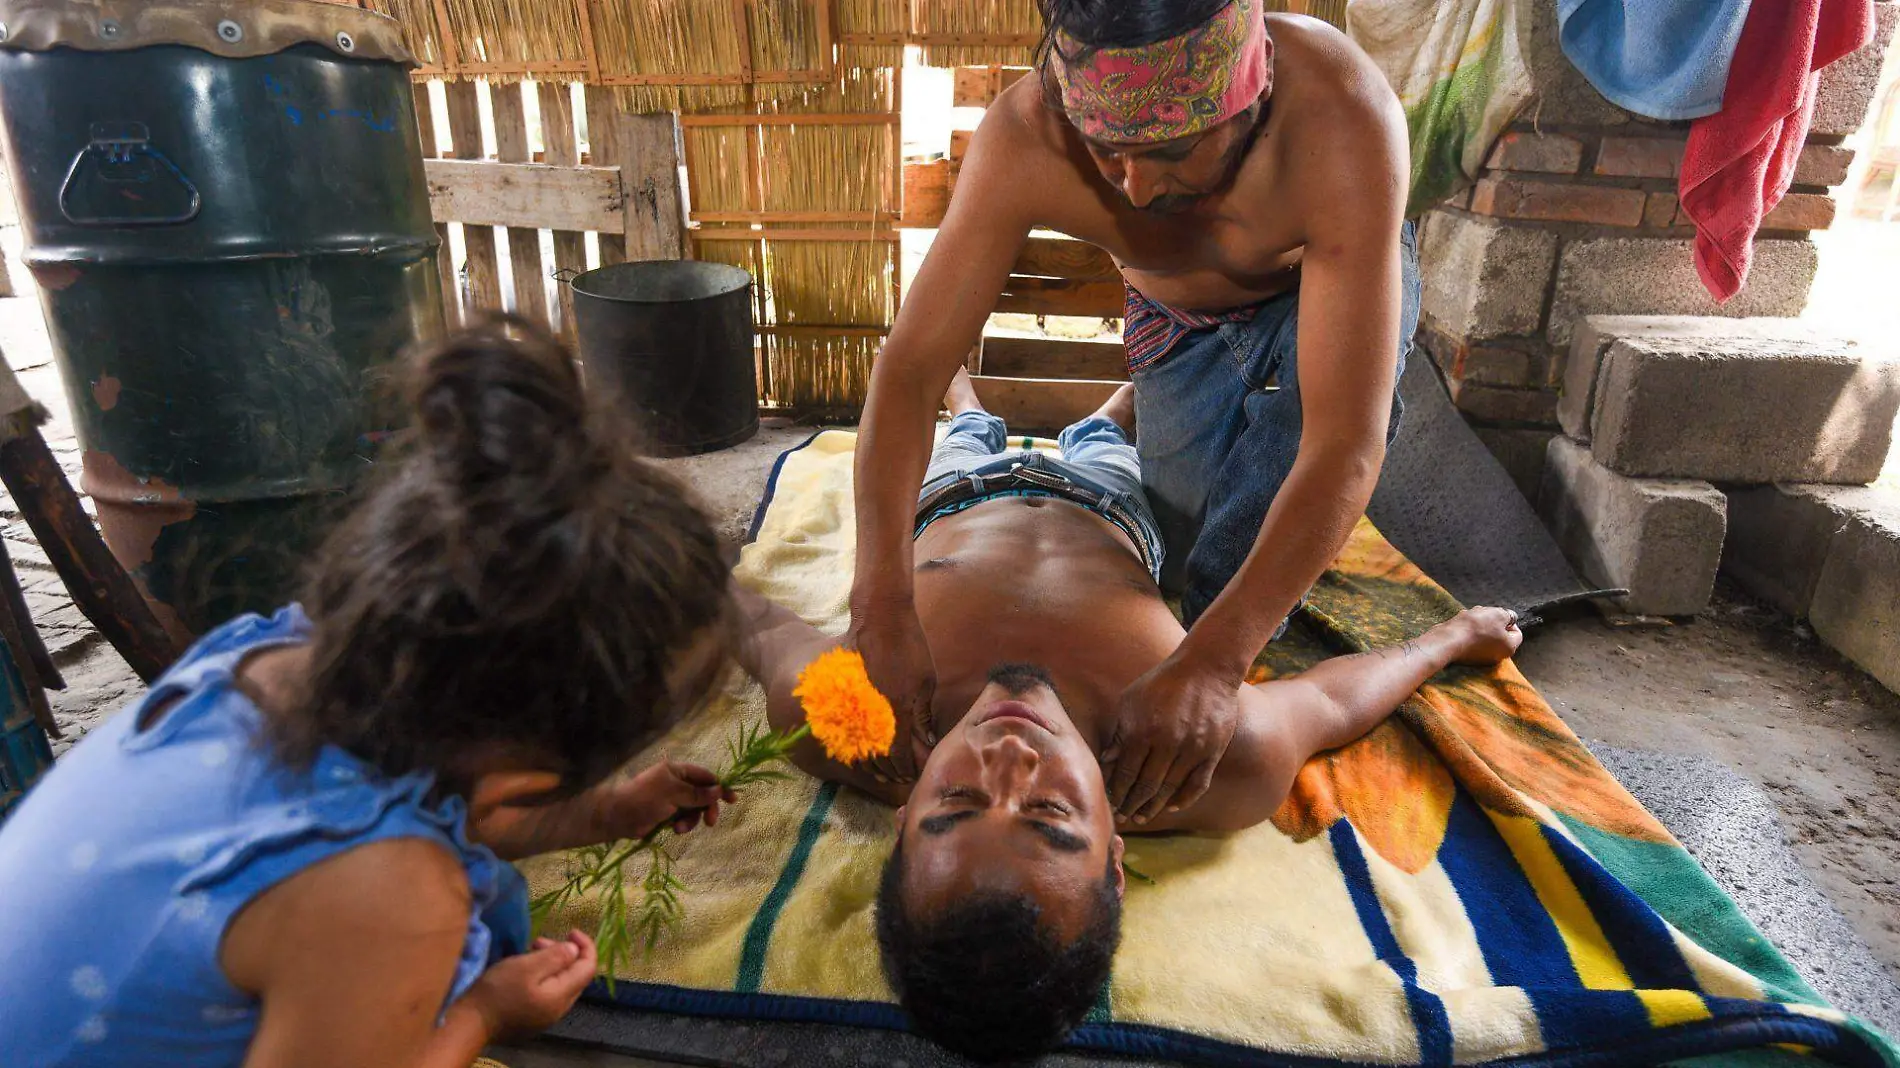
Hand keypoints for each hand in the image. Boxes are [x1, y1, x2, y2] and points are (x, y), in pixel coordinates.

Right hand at [464, 930, 597, 1039]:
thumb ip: (556, 957)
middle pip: (576, 975)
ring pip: (560, 983)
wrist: (471, 1023)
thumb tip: (575, 950)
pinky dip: (542, 976)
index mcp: (562, 996)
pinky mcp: (532, 1018)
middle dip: (565, 953)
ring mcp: (546, 1016)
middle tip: (539, 941)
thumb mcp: (527, 967)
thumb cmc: (499, 991)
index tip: (571, 931)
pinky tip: (524, 971)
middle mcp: (559, 1009)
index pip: (589, 968)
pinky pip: (547, 992)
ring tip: (529, 952)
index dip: (586, 945)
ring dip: (551, 963)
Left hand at [589, 760, 736, 840]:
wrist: (617, 817)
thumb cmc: (644, 799)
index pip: (705, 776)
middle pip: (702, 795)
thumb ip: (697, 793)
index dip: (719, 787)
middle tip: (710, 822)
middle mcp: (675, 783)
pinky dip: (682, 825)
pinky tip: (674, 831)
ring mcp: (671, 800)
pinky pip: (683, 819)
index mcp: (677, 771)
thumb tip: (718, 790)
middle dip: (706, 808)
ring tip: (679, 829)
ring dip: (691, 820)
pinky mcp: (666, 815)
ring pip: (693, 810)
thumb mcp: (673, 793)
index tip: (732, 800)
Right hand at [847, 605, 936, 782]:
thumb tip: (926, 740)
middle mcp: (876, 708)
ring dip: (868, 758)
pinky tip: (860, 745)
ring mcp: (858, 699)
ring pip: (859, 739)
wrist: (881, 617)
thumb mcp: (926, 680)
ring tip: (876, 770)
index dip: (902, 767)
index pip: (898, 750)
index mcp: (899, 707)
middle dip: (885, 769)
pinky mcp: (847, 689)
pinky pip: (849, 722)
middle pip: (877, 751)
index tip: (907, 776)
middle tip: (892, 779)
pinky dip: (855, 736)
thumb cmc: (910, 645)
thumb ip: (924, 713)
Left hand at [1104, 655, 1243, 823]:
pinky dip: (1184, 799)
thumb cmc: (1162, 682)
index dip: (1117, 791)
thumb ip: (1119, 732)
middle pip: (1146, 785)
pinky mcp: (1213, 751)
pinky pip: (1197, 784)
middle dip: (1132, 804)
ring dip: (1154, 806)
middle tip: (1123, 817)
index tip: (1110, 802)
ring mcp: (1193, 749)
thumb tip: (1105, 761)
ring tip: (1142, 817)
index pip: (1125, 772)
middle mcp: (1168, 743)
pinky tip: (1172, 806)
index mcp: (1143, 730)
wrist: (1206, 669)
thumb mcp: (1131, 700)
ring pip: (1170, 789)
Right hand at [1445, 607, 1523, 664]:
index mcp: (1509, 648)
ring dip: (1479, 624)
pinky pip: (1472, 641)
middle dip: (1492, 621)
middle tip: (1483, 614)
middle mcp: (1497, 656)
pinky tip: (1461, 625)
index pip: (1517, 633)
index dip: (1509, 620)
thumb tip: (1510, 618)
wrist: (1448, 639)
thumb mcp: (1498, 614)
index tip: (1497, 614)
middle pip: (1500, 634)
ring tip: (1469, 617)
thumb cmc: (1476, 627)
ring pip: (1485, 636)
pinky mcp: (1466, 656)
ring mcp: (1480, 657)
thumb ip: (1509, 615)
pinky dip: (1469, 632)